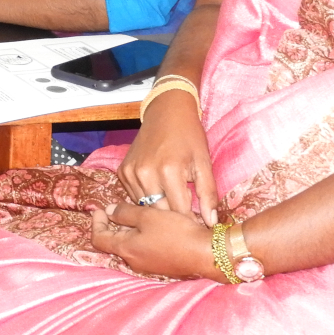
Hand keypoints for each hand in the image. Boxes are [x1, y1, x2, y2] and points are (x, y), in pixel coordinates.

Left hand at [88, 201, 218, 279]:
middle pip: (113, 242)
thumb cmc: (176, 233)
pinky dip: (140, 236)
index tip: (101, 208)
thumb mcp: (148, 216)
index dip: (96, 222)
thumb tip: (108, 210)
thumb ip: (125, 213)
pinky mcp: (160, 265)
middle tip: (116, 208)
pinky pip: (142, 249)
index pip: (99, 239)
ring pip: (129, 245)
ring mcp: (147, 265)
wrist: (206, 254)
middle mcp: (133, 261)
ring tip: (134, 213)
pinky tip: (150, 225)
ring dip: (127, 230)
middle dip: (112, 225)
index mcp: (127, 249)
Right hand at [116, 90, 217, 224]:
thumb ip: (208, 193)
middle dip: (175, 218)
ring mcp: (131, 172)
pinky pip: (134, 196)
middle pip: (161, 213)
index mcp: (169, 171)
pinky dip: (146, 198)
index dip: (192, 220)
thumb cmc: (189, 136)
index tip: (198, 223)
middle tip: (186, 216)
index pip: (180, 211)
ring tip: (172, 203)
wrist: (166, 111)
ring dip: (159, 209)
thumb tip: (210, 221)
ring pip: (145, 207)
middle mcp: (146, 173)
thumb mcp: (204, 162)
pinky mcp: (123, 171)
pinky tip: (158, 190)